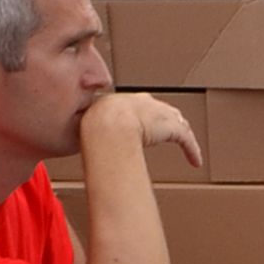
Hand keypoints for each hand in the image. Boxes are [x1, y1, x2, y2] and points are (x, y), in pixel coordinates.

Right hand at [83, 86, 202, 167]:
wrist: (105, 125)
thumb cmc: (91, 127)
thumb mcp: (86, 127)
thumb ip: (83, 134)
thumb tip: (68, 142)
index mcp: (123, 101)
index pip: (140, 106)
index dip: (145, 115)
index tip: (145, 124)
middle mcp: (144, 103)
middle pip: (162, 110)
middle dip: (168, 119)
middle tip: (172, 129)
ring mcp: (159, 114)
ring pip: (178, 123)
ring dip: (183, 134)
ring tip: (188, 146)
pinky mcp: (171, 127)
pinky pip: (186, 139)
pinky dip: (192, 150)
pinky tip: (196, 161)